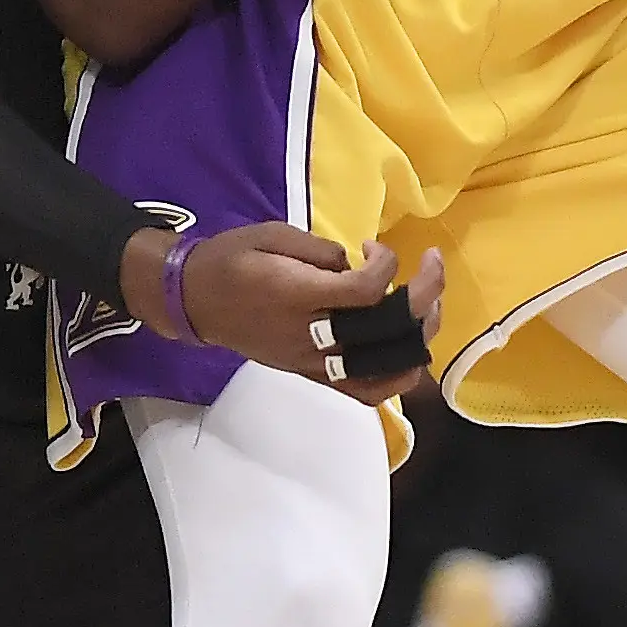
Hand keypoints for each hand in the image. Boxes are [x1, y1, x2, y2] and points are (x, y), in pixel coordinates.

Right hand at [122, 224, 446, 407]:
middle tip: (432, 266)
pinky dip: (395, 378)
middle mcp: (309, 337)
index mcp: (297, 296)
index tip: (373, 246)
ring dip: (418, 338)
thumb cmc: (231, 259)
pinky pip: (362, 392)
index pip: (365, 291)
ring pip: (383, 370)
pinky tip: (409, 353)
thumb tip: (357, 265)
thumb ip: (321, 250)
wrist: (194, 301)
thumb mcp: (273, 235)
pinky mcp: (310, 376)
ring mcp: (311, 364)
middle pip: (384, 331)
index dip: (385, 264)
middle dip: (423, 297)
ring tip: (430, 309)